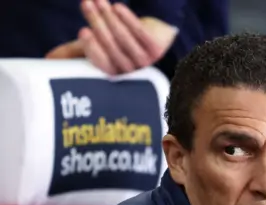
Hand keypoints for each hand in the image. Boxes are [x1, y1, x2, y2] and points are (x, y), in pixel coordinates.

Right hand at [46, 0, 176, 74]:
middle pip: (112, 47)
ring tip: (99, 0)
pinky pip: (140, 33)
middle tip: (86, 3)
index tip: (82, 31)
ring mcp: (145, 61)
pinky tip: (118, 7)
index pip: (102, 64)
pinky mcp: (157, 49)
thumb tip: (47, 60)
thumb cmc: (116, 42)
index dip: (92, 49)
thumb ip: (74, 53)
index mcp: (113, 74)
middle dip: (98, 23)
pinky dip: (128, 18)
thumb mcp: (94, 47)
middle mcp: (129, 71)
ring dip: (109, 16)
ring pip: (125, 38)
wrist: (151, 36)